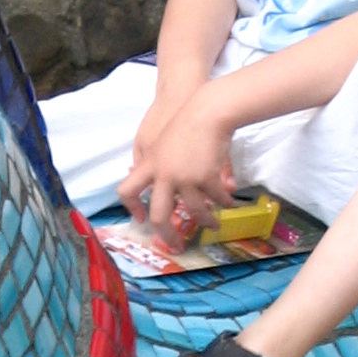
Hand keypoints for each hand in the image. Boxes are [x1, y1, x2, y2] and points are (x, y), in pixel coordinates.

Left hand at [117, 86, 235, 244]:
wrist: (208, 111)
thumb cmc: (185, 122)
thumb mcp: (161, 142)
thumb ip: (155, 163)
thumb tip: (151, 182)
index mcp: (149, 165)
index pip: (127, 190)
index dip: (132, 208)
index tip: (141, 219)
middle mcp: (164, 175)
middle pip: (159, 215)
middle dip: (167, 235)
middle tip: (176, 245)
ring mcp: (185, 178)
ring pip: (194, 211)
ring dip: (206, 222)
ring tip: (213, 226)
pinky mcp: (207, 178)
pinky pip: (216, 199)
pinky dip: (224, 204)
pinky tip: (229, 205)